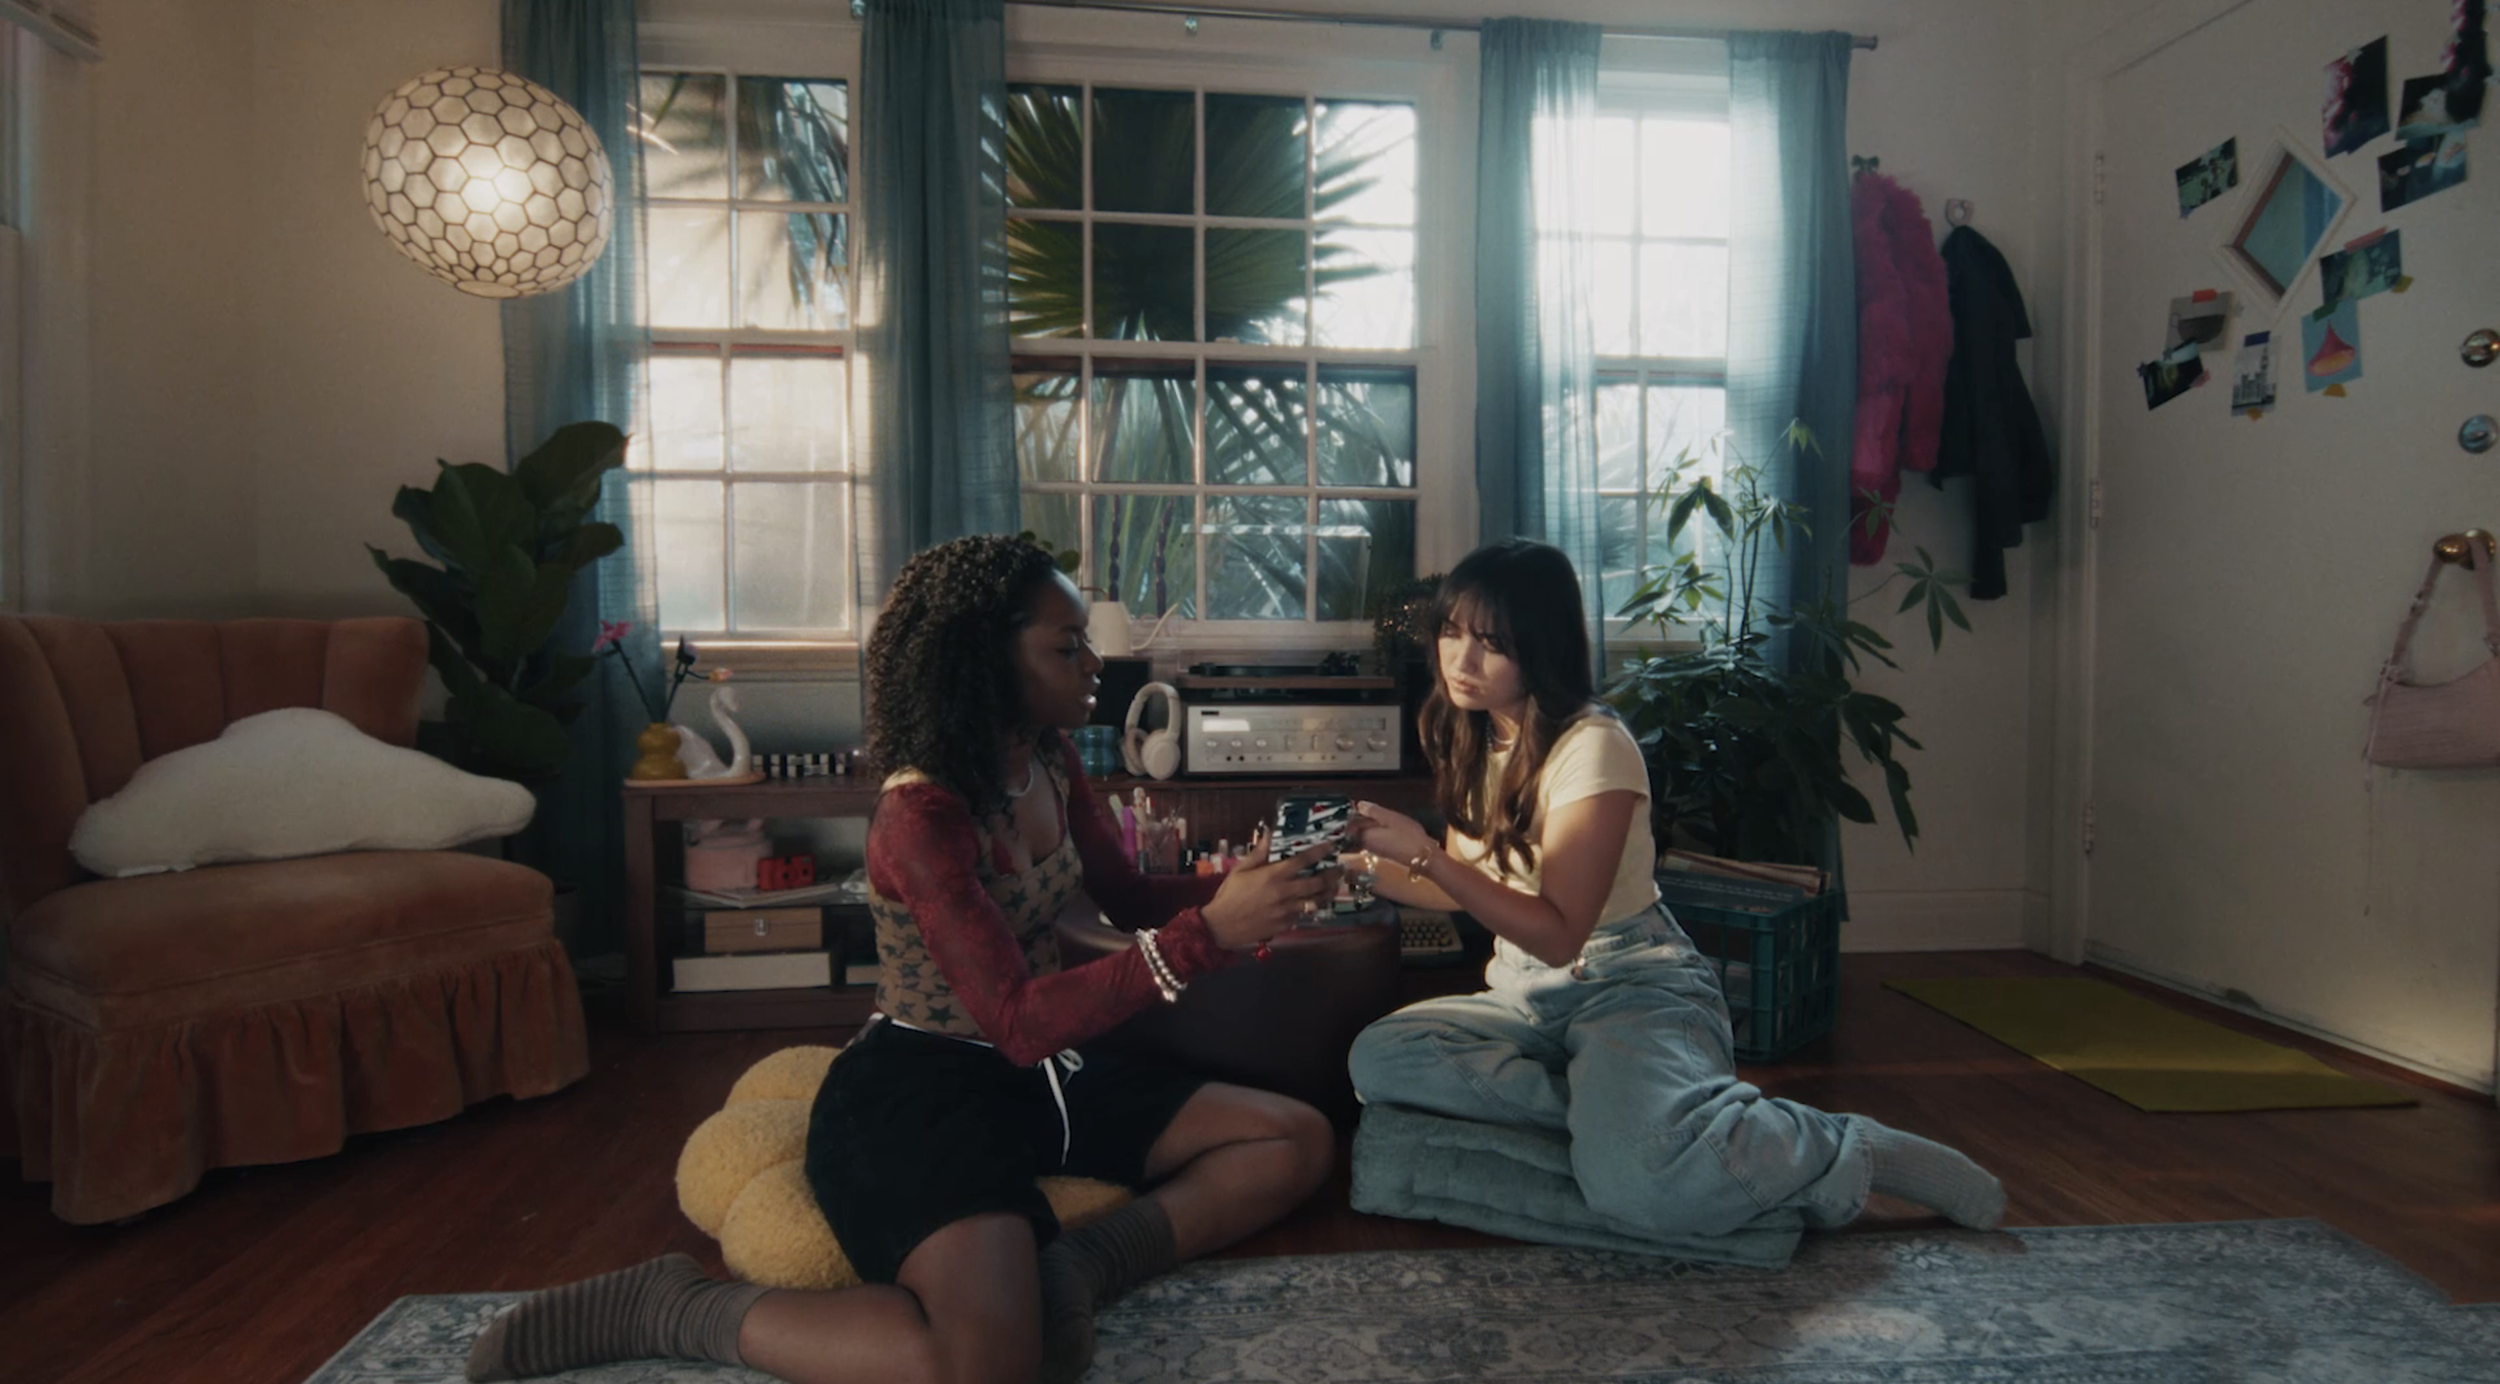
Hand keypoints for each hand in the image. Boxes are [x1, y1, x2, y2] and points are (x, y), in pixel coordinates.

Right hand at [1199, 828, 1341, 948]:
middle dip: (1332, 875)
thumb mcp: (1241, 870)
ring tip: (1334, 887)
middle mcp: (1284, 892)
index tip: (1332, 846)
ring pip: (1316, 901)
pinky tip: (1314, 903)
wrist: (1221, 926)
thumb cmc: (1230, 894)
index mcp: (1273, 876)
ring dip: (1328, 893)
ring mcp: (1287, 911)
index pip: (1304, 860)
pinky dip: (1311, 907)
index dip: (1320, 851)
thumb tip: (1269, 832)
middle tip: (1339, 869)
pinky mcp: (1286, 925)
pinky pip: (1304, 914)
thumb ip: (1259, 852)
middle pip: (1317, 883)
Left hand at [1349, 801, 1434, 867]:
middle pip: (1357, 829)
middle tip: (1375, 811)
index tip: (1362, 806)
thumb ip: (1374, 811)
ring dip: (1372, 826)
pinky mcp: (1383, 854)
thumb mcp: (1391, 818)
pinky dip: (1379, 833)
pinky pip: (1375, 840)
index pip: (1350, 823)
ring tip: (1385, 819)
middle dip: (1363, 819)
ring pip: (1366, 834)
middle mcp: (1365, 845)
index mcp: (1364, 834)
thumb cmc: (1408, 836)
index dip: (1354, 813)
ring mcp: (1374, 851)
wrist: (1424, 858)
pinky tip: (1391, 829)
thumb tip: (1359, 805)